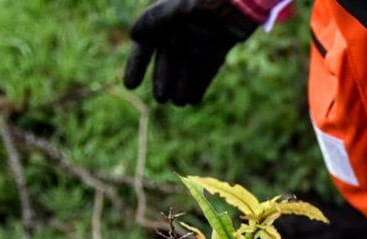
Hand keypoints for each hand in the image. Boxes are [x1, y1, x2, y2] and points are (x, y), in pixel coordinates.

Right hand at [121, 0, 257, 106]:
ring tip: (178, 100)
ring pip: (184, 72)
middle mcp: (178, 35)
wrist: (236, 3)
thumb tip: (134, 37)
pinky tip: (193, 100)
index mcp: (164, 21)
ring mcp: (197, 45)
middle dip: (162, 82)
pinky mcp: (215, 53)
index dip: (136, 66)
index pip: (144, 48)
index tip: (130, 85)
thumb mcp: (175, 9)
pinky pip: (204, 74)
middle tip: (161, 98)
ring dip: (180, 88)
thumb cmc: (203, 0)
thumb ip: (153, 21)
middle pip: (166, 65)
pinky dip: (198, 87)